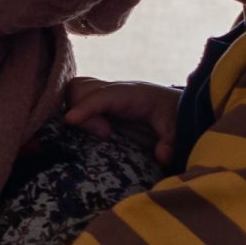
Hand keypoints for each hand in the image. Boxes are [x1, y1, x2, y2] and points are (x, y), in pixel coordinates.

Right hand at [63, 76, 180, 142]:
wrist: (173, 104)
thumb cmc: (172, 114)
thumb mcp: (175, 127)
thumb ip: (170, 141)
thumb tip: (162, 156)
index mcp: (131, 93)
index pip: (102, 96)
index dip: (85, 107)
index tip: (70, 120)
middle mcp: (114, 89)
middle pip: (80, 88)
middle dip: (82, 112)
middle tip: (105, 133)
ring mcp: (104, 93)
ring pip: (75, 90)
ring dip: (76, 110)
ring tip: (102, 130)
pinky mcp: (99, 101)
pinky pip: (76, 97)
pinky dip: (76, 110)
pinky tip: (94, 128)